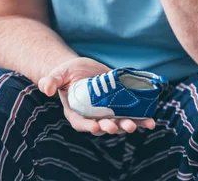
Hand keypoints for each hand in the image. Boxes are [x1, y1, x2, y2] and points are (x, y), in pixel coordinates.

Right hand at [38, 57, 156, 135]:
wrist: (81, 69)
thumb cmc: (67, 74)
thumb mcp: (58, 75)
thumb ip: (51, 82)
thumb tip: (46, 88)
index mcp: (76, 113)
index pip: (81, 123)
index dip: (88, 126)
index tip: (94, 126)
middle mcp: (93, 116)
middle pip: (102, 125)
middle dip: (110, 127)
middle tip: (115, 126)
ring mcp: (108, 111)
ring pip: (119, 122)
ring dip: (128, 125)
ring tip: (135, 126)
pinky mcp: (120, 104)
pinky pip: (132, 114)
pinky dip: (142, 119)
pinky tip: (151, 121)